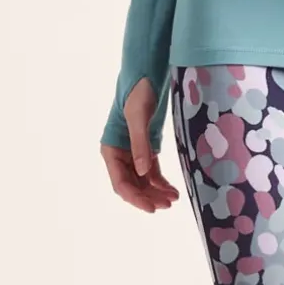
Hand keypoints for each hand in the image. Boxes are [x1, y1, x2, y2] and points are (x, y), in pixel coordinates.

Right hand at [101, 78, 180, 210]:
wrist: (146, 76)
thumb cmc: (138, 93)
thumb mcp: (139, 117)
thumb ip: (141, 145)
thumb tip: (142, 172)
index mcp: (111, 150)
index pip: (121, 183)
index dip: (135, 198)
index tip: (151, 208)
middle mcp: (119, 155)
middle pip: (132, 186)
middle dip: (148, 197)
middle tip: (167, 205)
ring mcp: (132, 154)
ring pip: (142, 182)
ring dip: (156, 193)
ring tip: (172, 200)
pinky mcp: (145, 149)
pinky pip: (151, 172)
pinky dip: (161, 183)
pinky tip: (172, 191)